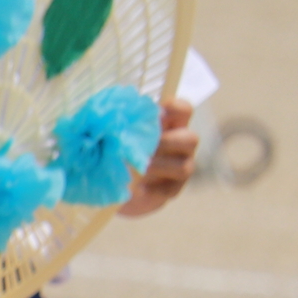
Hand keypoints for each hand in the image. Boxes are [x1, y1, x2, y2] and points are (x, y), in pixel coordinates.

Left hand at [118, 98, 198, 217]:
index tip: (154, 115)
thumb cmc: (114, 151)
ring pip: (183, 166)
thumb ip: (116, 125)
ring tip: (136, 168)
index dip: (173, 108)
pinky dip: (152, 189)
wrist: (112, 185)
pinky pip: (170, 189)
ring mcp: (180, 167)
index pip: (183, 110)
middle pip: (191, 138)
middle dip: (167, 142)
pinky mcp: (173, 189)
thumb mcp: (113, 135)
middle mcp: (180, 144)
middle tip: (143, 148)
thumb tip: (106, 121)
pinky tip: (135, 189)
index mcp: (169, 124)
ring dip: (157, 167)